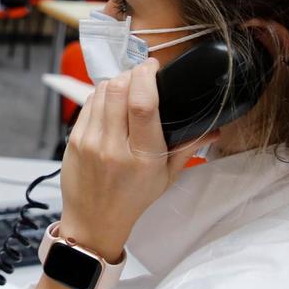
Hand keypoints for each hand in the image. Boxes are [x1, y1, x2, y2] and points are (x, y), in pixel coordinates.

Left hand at [57, 58, 213, 261]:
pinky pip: (88, 103)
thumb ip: (188, 148)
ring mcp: (91, 141)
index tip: (153, 67)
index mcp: (143, 156)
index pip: (143, 104)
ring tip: (128, 88)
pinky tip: (111, 102)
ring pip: (102, 92)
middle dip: (132, 74)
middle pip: (119, 90)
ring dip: (117, 82)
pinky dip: (101, 95)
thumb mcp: (166, 177)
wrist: (94, 221)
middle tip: (142, 76)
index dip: (147, 76)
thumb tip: (213, 128)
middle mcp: (114, 147)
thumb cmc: (132, 200)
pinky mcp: (74, 139)